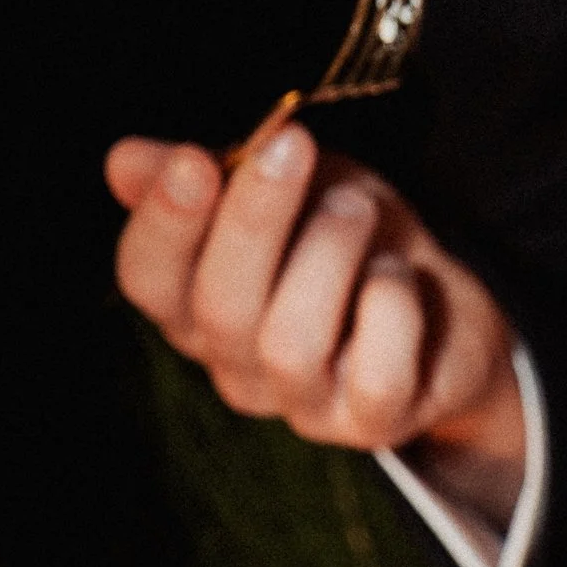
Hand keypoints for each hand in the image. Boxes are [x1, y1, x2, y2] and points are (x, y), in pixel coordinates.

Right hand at [105, 128, 524, 521]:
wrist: (443, 308)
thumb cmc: (347, 237)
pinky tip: (398, 275)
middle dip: (253, 219)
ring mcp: (304, 403)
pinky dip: (390, 307)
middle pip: (218, 309)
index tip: (193, 160)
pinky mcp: (373, 422)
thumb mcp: (279, 182)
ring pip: (290, 342)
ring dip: (328, 254)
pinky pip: (375, 373)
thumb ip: (211, 170)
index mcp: (195, 304)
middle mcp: (237, 365)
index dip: (163, 225)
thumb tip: (122, 163)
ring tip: (358, 208)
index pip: (146, 280)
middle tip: (295, 144)